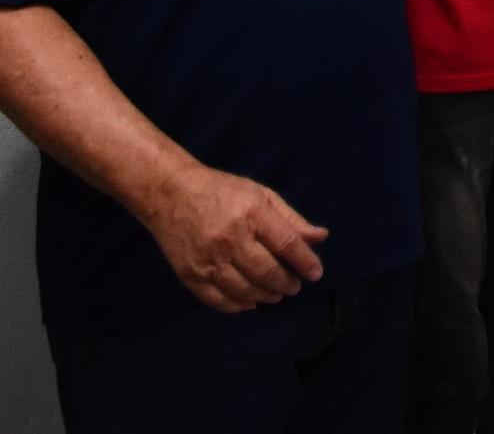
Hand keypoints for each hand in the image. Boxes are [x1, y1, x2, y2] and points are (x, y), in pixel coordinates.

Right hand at [137, 165, 327, 312]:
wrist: (170, 192)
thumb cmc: (223, 191)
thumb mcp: (261, 195)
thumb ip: (291, 219)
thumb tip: (321, 237)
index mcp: (251, 214)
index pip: (286, 244)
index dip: (305, 262)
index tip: (315, 274)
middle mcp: (229, 238)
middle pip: (266, 272)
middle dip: (286, 284)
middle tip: (294, 286)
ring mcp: (207, 259)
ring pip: (243, 290)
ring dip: (265, 296)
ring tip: (275, 294)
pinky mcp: (189, 273)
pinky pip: (216, 299)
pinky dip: (236, 305)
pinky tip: (249, 302)